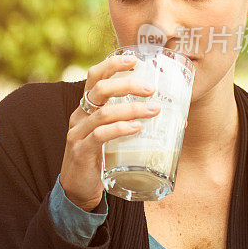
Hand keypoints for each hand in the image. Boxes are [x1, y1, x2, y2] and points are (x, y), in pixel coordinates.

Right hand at [59, 54, 159, 210]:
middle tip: (151, 88)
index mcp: (86, 107)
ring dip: (131, 109)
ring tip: (153, 110)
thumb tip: (170, 114)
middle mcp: (79, 116)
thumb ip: (128, 121)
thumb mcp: (110, 134)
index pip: (94, 77)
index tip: (134, 59)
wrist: (77, 189)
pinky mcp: (81, 151)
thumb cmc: (99, 158)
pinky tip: (136, 128)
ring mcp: (78, 133)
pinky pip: (100, 135)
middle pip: (99, 89)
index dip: (112, 65)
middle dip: (126, 84)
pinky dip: (120, 129)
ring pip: (104, 113)